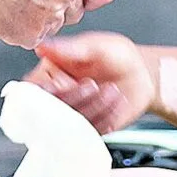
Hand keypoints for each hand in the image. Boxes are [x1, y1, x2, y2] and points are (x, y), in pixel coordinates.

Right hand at [28, 32, 157, 132]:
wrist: (142, 74)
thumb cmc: (117, 55)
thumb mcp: (96, 45)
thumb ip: (69, 49)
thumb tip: (41, 47)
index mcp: (50, 73)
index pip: (34, 89)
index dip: (51, 89)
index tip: (69, 82)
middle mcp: (57, 97)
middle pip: (51, 109)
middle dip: (76, 97)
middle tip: (93, 84)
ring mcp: (72, 115)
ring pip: (72, 123)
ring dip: (95, 106)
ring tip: (112, 89)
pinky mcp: (89, 129)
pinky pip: (92, 131)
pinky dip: (107, 116)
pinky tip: (117, 101)